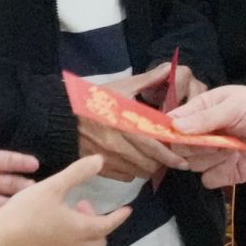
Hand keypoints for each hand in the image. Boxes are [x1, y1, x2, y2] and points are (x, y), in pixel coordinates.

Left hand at [0, 94, 40, 232]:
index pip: (5, 160)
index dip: (20, 161)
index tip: (36, 164)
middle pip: (9, 183)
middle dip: (24, 186)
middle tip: (40, 190)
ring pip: (3, 203)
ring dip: (17, 205)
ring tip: (32, 207)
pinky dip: (2, 221)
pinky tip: (15, 223)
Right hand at [0, 155, 132, 245]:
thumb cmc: (26, 212)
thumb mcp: (52, 187)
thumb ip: (77, 173)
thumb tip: (100, 160)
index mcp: (80, 229)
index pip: (107, 225)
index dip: (119, 216)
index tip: (127, 210)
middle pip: (98, 242)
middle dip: (98, 224)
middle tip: (82, 205)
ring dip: (82, 232)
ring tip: (65, 213)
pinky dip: (67, 239)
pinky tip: (50, 227)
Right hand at [79, 66, 194, 181]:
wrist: (62, 118)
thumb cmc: (94, 100)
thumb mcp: (121, 87)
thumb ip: (148, 80)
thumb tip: (170, 68)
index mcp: (125, 124)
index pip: (154, 146)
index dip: (171, 156)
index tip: (183, 160)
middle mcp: (117, 145)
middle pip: (149, 163)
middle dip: (162, 162)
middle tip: (169, 156)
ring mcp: (108, 159)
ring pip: (139, 172)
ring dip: (149, 167)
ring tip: (153, 158)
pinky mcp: (100, 168)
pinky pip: (125, 177)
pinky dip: (134, 171)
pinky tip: (134, 160)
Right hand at [170, 83, 245, 187]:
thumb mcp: (235, 105)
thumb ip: (205, 117)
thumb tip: (175, 126)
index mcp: (201, 111)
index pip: (171, 123)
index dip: (168, 132)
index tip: (172, 137)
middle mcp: (203, 133)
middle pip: (179, 148)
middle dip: (193, 146)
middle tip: (215, 140)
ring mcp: (214, 154)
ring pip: (192, 165)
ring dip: (208, 158)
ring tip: (232, 147)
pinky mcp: (227, 173)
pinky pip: (208, 180)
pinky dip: (217, 174)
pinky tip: (234, 161)